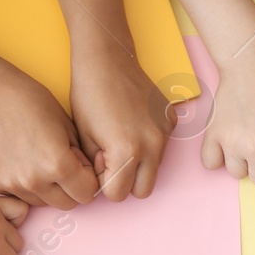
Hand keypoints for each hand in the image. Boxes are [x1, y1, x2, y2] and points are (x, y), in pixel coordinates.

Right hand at [0, 69, 99, 209]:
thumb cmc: (33, 103)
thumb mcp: (69, 127)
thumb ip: (80, 158)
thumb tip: (83, 177)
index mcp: (59, 165)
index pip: (87, 194)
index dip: (88, 181)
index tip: (81, 169)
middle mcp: (35, 181)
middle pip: (66, 204)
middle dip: (70, 190)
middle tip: (61, 168)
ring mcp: (12, 185)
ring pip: (42, 202)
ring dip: (46, 189)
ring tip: (38, 162)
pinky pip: (18, 195)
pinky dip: (23, 184)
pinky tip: (18, 161)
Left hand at [69, 48, 173, 200]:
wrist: (107, 60)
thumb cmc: (88, 96)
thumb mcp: (83, 139)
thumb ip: (96, 168)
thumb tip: (106, 180)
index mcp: (127, 151)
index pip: (117, 195)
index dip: (103, 184)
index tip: (97, 164)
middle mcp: (152, 145)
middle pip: (143, 191)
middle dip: (125, 182)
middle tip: (109, 161)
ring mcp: (165, 133)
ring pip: (154, 169)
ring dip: (138, 164)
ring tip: (119, 140)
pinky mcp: (171, 120)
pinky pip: (161, 146)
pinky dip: (148, 143)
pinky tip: (132, 124)